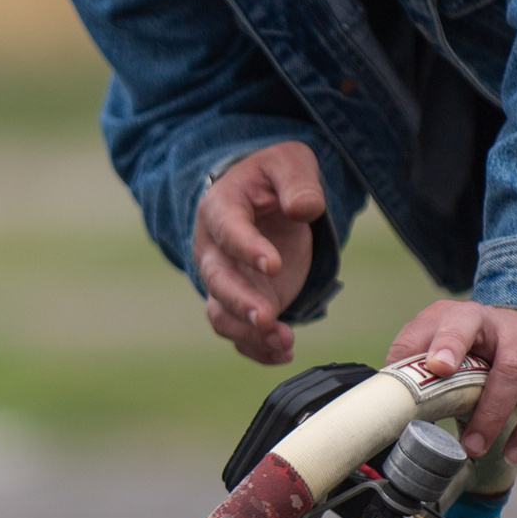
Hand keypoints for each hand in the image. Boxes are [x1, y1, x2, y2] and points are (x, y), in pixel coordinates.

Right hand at [194, 142, 324, 363]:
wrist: (265, 199)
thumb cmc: (275, 178)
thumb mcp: (290, 164)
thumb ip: (298, 182)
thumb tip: (303, 208)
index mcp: (221, 207)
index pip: (227, 230)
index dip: (247, 249)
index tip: (274, 265)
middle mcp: (213, 248)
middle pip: (217, 280)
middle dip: (240, 302)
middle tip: (267, 318)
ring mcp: (224, 279)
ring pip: (221, 313)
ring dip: (249, 333)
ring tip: (284, 342)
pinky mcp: (240, 302)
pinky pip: (238, 333)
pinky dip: (257, 349)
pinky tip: (283, 353)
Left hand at [389, 300, 516, 464]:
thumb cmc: (474, 346)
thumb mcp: (437, 340)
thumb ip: (410, 358)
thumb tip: (380, 392)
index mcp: (466, 318)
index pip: (456, 323)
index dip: (447, 343)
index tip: (437, 367)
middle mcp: (505, 326)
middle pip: (504, 362)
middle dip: (485, 407)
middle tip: (466, 444)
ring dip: (504, 421)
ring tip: (482, 451)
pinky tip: (516, 452)